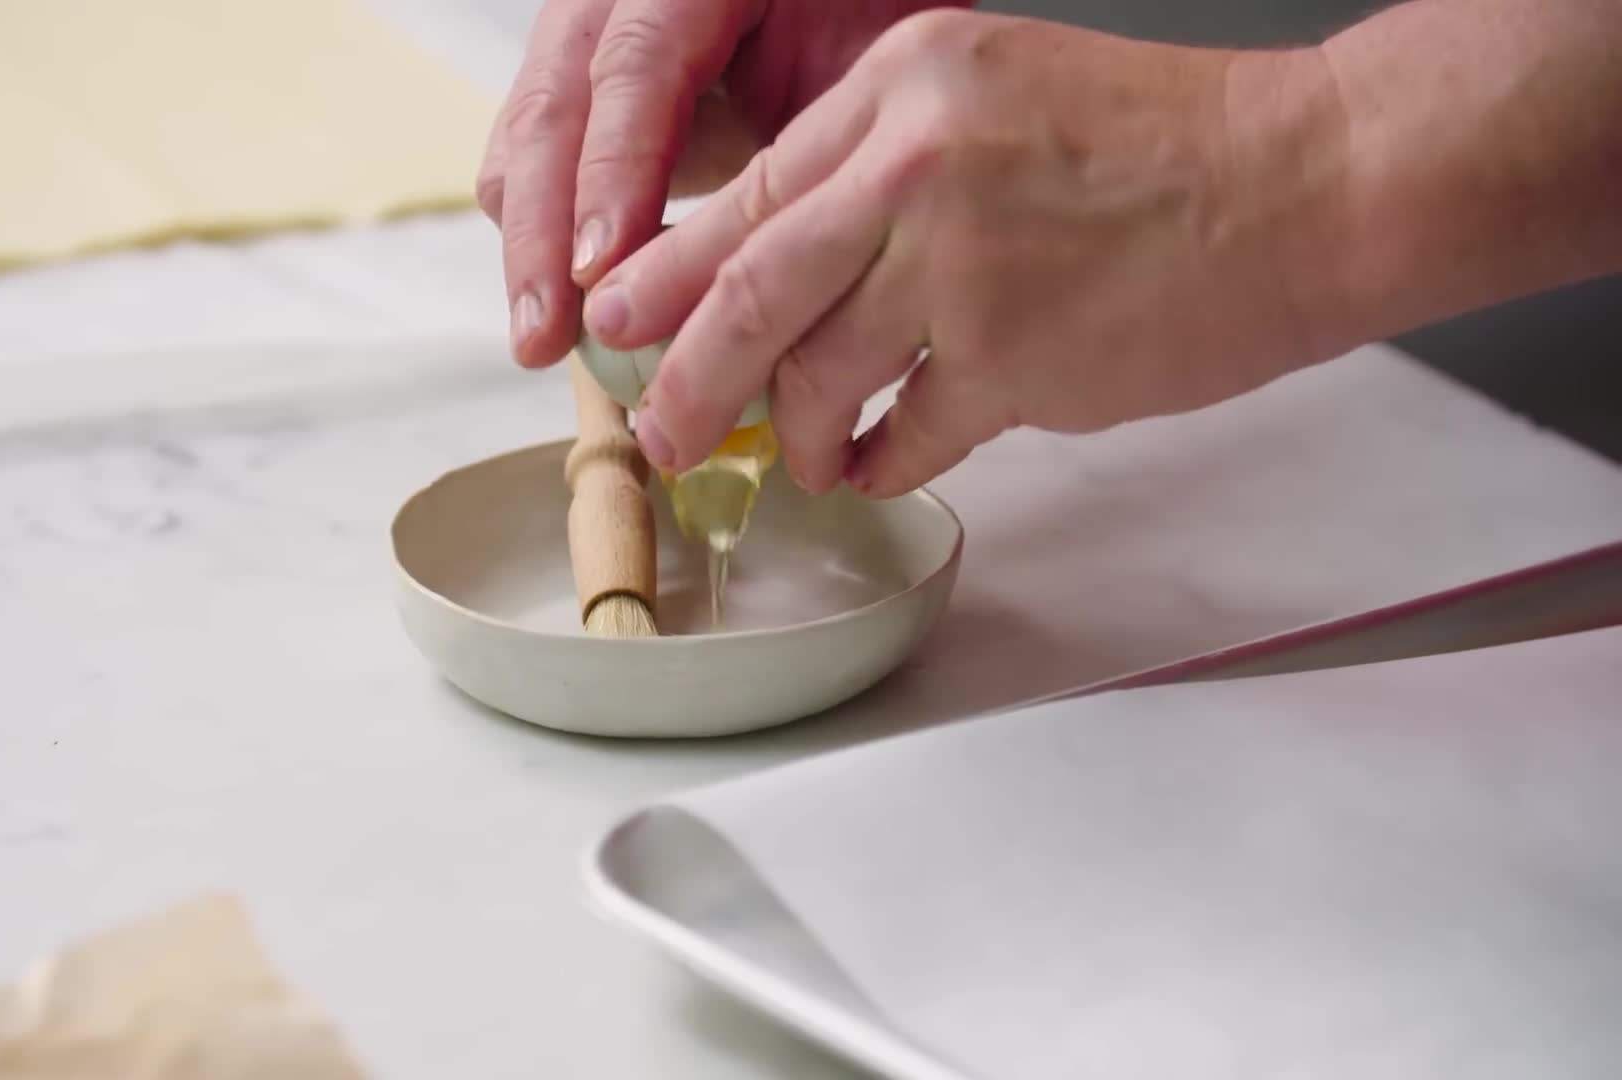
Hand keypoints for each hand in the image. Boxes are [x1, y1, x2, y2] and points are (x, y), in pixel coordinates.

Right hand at [477, 0, 964, 367]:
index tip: (600, 268)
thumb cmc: (876, 30)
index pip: (637, 61)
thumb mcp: (867, 74)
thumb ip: (817, 146)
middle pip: (554, 100)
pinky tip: (562, 309)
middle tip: (545, 334)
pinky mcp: (587, 87)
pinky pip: (540, 154)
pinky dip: (546, 234)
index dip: (613, 167)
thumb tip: (772, 270)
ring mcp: (595, 31)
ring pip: (530, 131)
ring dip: (530, 242)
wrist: (860, 8)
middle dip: (541, 228)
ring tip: (541, 338)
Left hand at [585, 10, 1353, 496]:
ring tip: (803, 456)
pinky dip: (878, 463)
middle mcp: (913, 165)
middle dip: (681, 383)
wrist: (1305, 180)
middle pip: (742, 294)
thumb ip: (879, 178)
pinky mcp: (1014, 357)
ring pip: (812, 377)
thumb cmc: (1161, 149)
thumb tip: (776, 278)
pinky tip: (876, 465)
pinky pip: (902, 435)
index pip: (747, 196)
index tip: (618, 329)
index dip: (666, 280)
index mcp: (901, 84)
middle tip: (655, 432)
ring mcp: (960, 264)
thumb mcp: (993, 104)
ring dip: (794, 435)